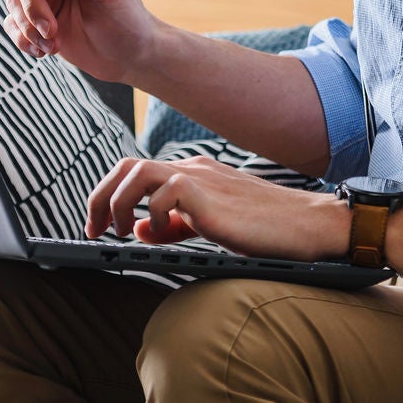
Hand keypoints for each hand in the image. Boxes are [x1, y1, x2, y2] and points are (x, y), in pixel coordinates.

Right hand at [2, 0, 157, 84]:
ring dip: (29, 28)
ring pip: (14, 4)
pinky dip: (25, 39)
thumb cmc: (127, 17)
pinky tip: (46, 50)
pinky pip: (14, 24)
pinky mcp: (41, 20)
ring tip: (52, 43)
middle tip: (50, 29)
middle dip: (31, 9)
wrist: (132, 56)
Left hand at [84, 155, 351, 261]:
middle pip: (125, 166)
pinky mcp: (207, 194)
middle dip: (100, 198)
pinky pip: (162, 192)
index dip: (110, 198)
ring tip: (120, 232)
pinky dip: (151, 215)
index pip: (136, 173)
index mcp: (193, 174)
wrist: (306, 224)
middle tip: (96, 231)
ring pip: (136, 172)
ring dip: (117, 203)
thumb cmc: (266, 228)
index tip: (103, 227)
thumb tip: (140, 230)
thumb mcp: (210, 226)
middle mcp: (192, 169)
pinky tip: (160, 235)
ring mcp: (200, 177)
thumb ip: (175, 224)